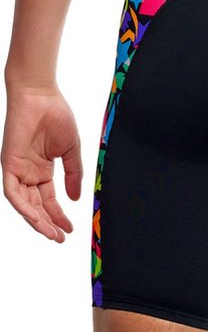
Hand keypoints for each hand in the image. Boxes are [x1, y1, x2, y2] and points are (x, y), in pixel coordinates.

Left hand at [1, 86, 82, 241]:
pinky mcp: (8, 165)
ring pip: (24, 204)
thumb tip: (76, 199)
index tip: (70, 229)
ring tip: (50, 232)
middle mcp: (28, 173)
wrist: (41, 94)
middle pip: (36, 206)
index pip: (49, 200)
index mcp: (42, 169)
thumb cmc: (56, 115)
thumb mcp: (71, 149)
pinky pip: (12, 192)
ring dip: (36, 220)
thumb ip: (73, 173)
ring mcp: (18, 170)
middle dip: (48, 223)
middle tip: (60, 237)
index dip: (58, 215)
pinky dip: (23, 206)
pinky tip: (36, 216)